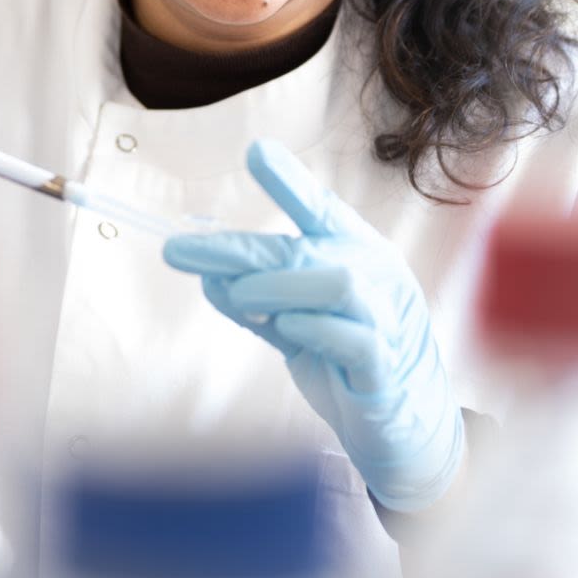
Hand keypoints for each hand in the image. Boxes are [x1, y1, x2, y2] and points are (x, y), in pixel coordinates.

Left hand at [162, 140, 464, 511]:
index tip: (257, 152)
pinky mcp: (384, 367)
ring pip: (334, 282)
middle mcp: (376, 279)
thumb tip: (208, 274)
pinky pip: (351, 338)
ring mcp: (385, 321)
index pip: (321, 211)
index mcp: (355, 257)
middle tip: (178, 251)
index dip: (290, 183)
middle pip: (304, 249)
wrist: (399, 425)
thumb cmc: (345, 361)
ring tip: (240, 299)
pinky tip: (287, 328)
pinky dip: (311, 328)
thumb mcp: (292, 324)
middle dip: (236, 249)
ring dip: (276, 286)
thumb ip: (255, 300)